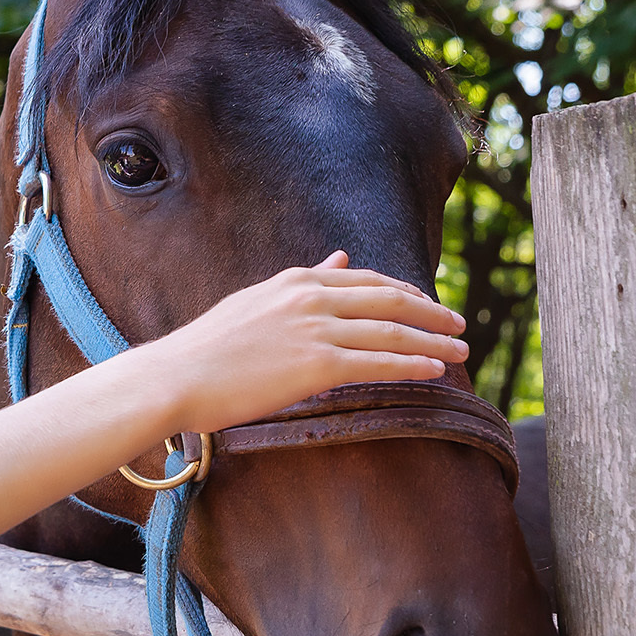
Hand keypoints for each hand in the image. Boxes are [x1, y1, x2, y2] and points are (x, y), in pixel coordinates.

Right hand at [147, 253, 467, 434]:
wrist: (176, 377)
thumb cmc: (206, 349)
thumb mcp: (254, 301)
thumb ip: (301, 281)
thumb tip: (337, 258)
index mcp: (295, 280)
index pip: (367, 279)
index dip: (406, 292)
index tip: (429, 305)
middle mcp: (310, 297)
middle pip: (390, 299)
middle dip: (432, 313)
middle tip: (459, 325)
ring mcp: (315, 330)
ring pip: (392, 331)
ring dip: (433, 341)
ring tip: (459, 352)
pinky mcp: (316, 365)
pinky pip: (378, 362)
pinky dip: (412, 365)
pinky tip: (433, 371)